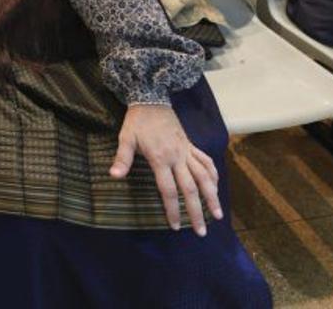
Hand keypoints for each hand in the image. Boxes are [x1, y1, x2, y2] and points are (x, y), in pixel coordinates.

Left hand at [111, 104, 221, 235]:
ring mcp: (187, 151)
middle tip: (201, 232)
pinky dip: (213, 174)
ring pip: (205, 176)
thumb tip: (114, 175)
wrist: (152, 99)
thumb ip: (122, 158)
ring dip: (212, 196)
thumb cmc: (137, 121)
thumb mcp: (126, 138)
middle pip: (191, 189)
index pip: (169, 190)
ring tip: (218, 215)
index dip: (173, 210)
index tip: (175, 226)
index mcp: (161, 158)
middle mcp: (178, 157)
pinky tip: (216, 186)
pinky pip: (206, 161)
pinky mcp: (191, 144)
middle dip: (197, 212)